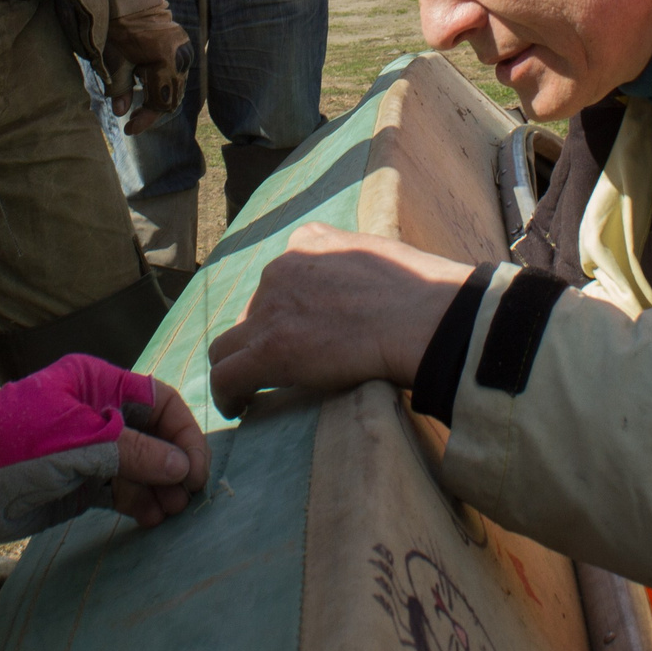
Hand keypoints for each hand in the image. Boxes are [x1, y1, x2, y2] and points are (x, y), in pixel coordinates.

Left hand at [0, 355, 209, 545]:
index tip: (195, 472)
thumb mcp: (75, 443)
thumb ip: (132, 453)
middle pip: (154, 435)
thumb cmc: (9, 446)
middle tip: (184, 501)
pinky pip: (120, 490)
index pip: (158, 401)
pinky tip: (150, 519)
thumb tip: (183, 468)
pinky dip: (138, 503)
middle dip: (173, 465)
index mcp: (96, 382)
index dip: (183, 434)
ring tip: (168, 514)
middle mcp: (97, 412)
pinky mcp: (78, 484)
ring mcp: (88, 450)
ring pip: (141, 466)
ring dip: (159, 488)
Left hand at [103, 0, 189, 131]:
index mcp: (166, 62)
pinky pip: (175, 73)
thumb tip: (121, 112)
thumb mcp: (115, 59)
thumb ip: (120, 88)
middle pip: (172, 97)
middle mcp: (180, 58)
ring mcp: (183, 51)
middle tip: (133, 119)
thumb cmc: (120, 25)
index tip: (129, 128)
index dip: (146, 119)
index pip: (162, 102)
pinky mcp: (181, 45)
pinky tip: (147, 86)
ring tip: (138, 106)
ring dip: (159, 98)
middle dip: (152, 111)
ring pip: (175, 86)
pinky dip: (162, 84)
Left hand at [206, 223, 472, 419]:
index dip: (287, 308)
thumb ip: (350, 261)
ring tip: (256, 388)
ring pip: (230, 343)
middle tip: (292, 364)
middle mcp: (281, 269)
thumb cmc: (423, 293)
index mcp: (308, 243)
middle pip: (255, 310)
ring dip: (245, 363)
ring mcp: (270, 310)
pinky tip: (238, 407)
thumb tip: (356, 287)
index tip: (300, 329)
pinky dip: (226, 395)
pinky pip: (225, 376)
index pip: (281, 276)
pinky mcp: (268, 350)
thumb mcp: (378, 252)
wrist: (426, 319)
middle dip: (268, 335)